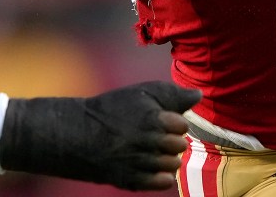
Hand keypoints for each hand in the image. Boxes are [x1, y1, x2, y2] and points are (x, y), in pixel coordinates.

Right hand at [0, 80, 201, 189]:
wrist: (76, 135)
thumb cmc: (112, 110)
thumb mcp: (140, 93)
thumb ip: (172, 95)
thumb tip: (199, 94)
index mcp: (151, 118)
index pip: (181, 125)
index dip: (173, 121)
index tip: (161, 118)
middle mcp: (146, 142)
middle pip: (179, 145)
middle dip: (171, 139)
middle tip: (156, 134)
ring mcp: (139, 164)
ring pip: (173, 164)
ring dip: (167, 157)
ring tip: (151, 149)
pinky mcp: (131, 181)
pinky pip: (162, 182)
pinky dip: (162, 175)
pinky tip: (151, 165)